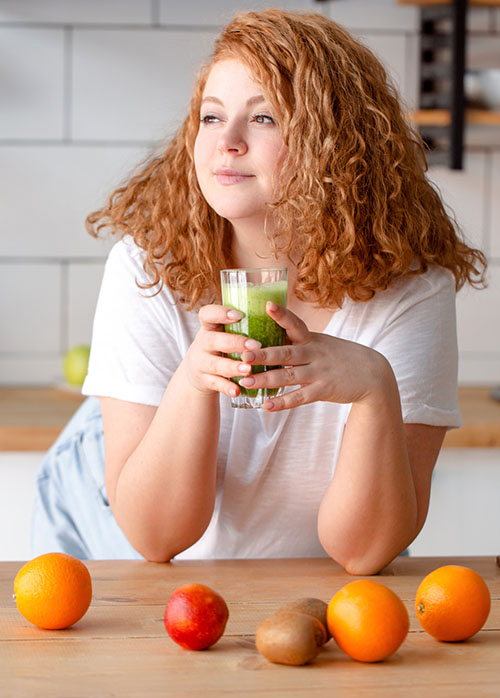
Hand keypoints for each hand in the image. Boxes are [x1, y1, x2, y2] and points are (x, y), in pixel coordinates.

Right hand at [183, 304, 261, 397]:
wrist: (199, 371)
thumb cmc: (222, 346)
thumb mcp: (225, 332)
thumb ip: (244, 324)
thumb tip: (278, 310)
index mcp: (209, 327)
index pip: (207, 314)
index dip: (220, 313)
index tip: (239, 314)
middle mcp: (203, 343)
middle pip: (212, 340)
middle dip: (234, 342)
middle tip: (255, 345)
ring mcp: (201, 362)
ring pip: (214, 364)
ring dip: (232, 367)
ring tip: (248, 369)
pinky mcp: (204, 380)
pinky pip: (215, 384)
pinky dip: (226, 388)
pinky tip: (237, 391)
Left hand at [238, 302, 391, 410]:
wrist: (372, 374)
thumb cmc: (340, 357)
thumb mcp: (321, 343)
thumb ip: (299, 341)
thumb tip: (270, 331)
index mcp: (312, 339)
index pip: (295, 324)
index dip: (282, 315)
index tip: (267, 305)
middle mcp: (314, 354)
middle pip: (286, 353)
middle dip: (263, 354)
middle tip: (243, 355)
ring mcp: (318, 373)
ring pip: (288, 376)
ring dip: (266, 380)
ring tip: (245, 382)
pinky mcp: (323, 390)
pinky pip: (299, 397)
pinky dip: (282, 402)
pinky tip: (266, 406)